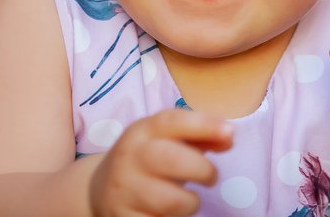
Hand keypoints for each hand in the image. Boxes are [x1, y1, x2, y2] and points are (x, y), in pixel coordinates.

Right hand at [89, 108, 232, 215]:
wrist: (99, 189)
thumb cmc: (147, 160)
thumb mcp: (166, 139)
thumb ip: (199, 134)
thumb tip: (229, 136)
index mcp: (142, 132)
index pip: (171, 121)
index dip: (203, 124)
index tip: (230, 132)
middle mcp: (129, 157)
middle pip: (173, 160)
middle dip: (202, 169)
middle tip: (210, 177)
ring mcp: (124, 190)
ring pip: (171, 200)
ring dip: (190, 203)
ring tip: (186, 200)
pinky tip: (166, 213)